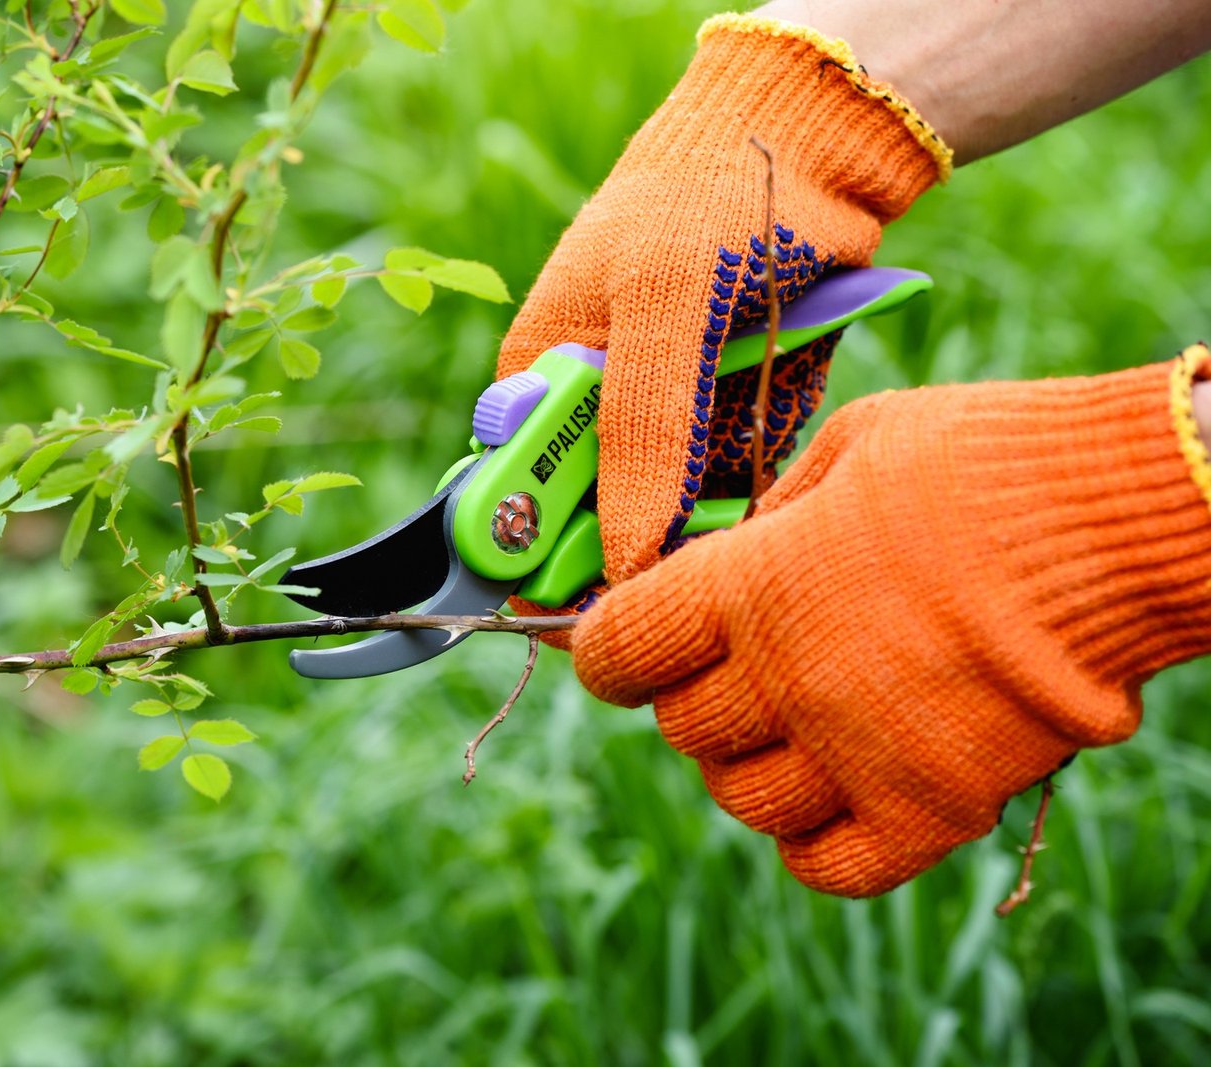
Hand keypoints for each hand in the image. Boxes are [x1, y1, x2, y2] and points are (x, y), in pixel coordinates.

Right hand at [498, 14, 949, 592]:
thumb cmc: (709, 200)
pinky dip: (759, 480)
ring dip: (714, 513)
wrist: (811, 141)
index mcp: (543, 375)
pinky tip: (775, 440)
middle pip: (603, 520)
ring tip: (747, 467)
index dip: (551, 558)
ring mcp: (666, 413)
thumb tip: (619, 559)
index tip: (602, 598)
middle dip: (649, 539)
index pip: (523, 496)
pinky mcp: (729, 417)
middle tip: (695, 536)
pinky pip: (736, 484)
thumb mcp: (663, 311)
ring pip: (675, 514)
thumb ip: (638, 435)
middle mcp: (598, 405)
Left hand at [572, 347, 1210, 895]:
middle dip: (691, 698)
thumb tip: (722, 554)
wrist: (1122, 523)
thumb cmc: (983, 461)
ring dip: (749, 768)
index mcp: (752, 585)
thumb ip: (771, 514)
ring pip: (743, 802)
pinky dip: (813, 840)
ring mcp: (858, 754)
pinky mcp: (932, 809)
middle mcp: (787, 679)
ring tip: (789, 726)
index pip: (619, 651)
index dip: (609, 651)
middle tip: (731, 667)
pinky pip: (829, 865)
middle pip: (683, 731)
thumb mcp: (851, 446)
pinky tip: (834, 792)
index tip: (622, 644)